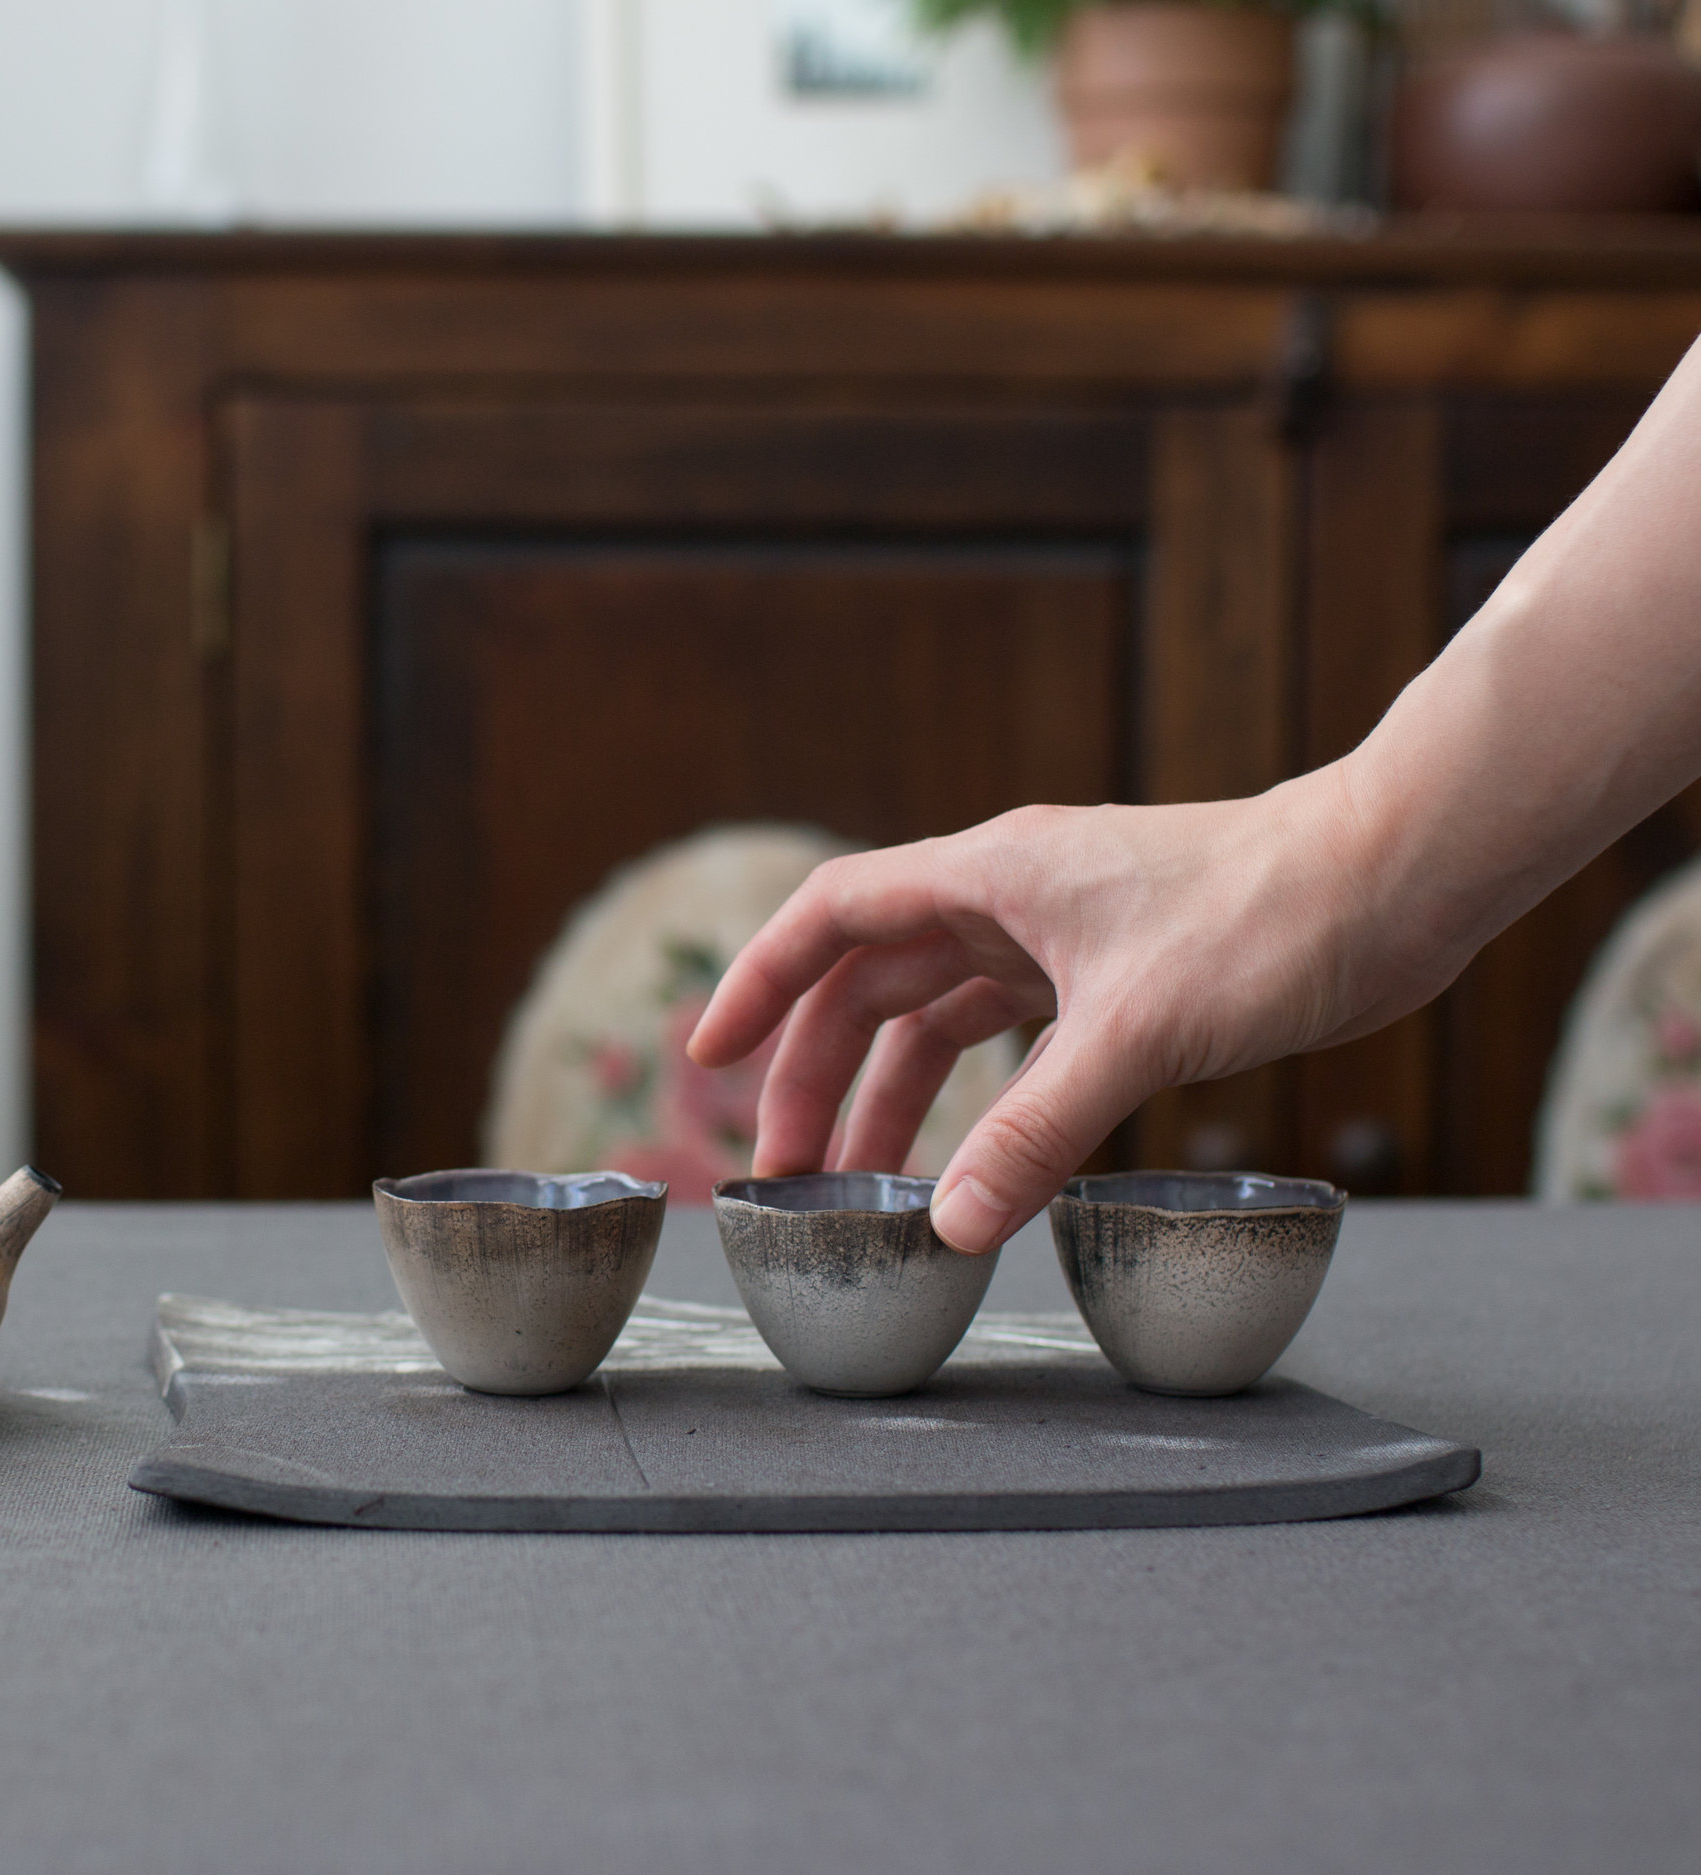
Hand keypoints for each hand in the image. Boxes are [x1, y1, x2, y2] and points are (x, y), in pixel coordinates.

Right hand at [685, 767, 1440, 1253]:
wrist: (1393, 881)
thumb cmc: (1272, 916)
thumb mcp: (1138, 1032)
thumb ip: (1034, 1132)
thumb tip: (948, 1226)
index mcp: (992, 876)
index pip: (833, 916)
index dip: (761, 983)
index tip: (709, 1056)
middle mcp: (1011, 897)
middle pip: (871, 983)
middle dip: (818, 1074)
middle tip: (788, 1171)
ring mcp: (1061, 936)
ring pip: (936, 1016)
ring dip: (890, 1095)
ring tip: (861, 1185)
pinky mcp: (1112, 976)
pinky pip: (1007, 1039)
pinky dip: (974, 1099)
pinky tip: (965, 1157)